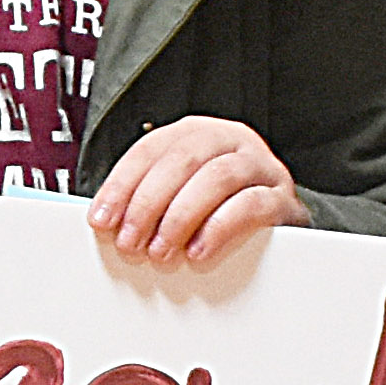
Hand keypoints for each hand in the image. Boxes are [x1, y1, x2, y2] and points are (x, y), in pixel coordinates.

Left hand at [90, 117, 300, 267]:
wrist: (281, 223)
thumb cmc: (220, 209)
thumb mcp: (179, 195)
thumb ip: (148, 200)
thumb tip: (107, 223)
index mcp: (196, 134)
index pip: (150, 150)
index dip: (121, 185)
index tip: (102, 220)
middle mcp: (229, 141)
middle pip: (183, 160)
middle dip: (148, 204)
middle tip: (130, 243)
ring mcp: (260, 166)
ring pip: (217, 177)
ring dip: (181, 217)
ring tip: (162, 251)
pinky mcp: (283, 199)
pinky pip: (252, 205)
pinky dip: (219, 228)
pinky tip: (198, 251)